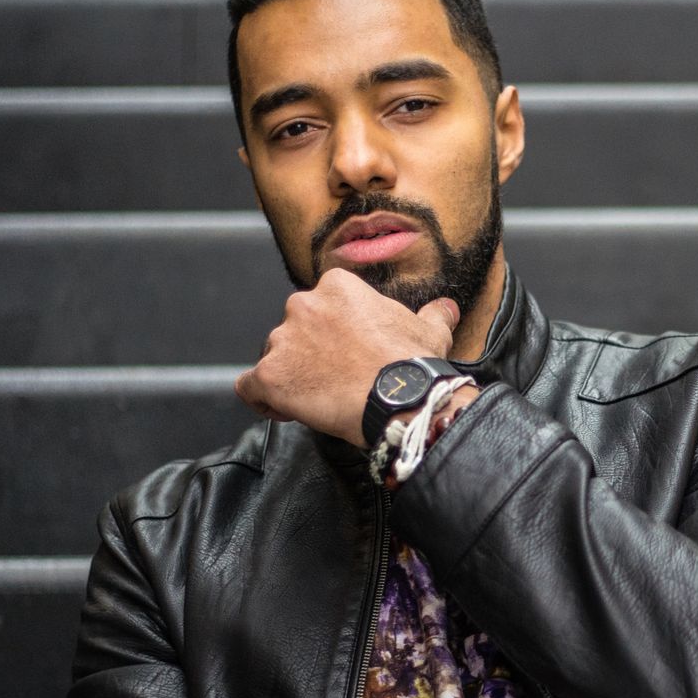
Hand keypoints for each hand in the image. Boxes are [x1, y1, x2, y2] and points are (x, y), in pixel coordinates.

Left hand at [235, 268, 459, 445]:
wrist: (400, 399)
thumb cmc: (413, 364)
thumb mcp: (430, 331)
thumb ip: (433, 314)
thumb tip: (446, 308)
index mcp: (338, 287)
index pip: (322, 305)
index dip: (332, 332)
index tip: (347, 353)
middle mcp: (303, 305)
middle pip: (295, 330)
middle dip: (310, 352)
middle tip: (336, 377)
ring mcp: (282, 340)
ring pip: (274, 357)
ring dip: (291, 374)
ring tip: (318, 398)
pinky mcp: (269, 375)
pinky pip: (250, 387)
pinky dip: (263, 399)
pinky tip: (284, 410)